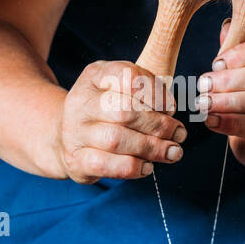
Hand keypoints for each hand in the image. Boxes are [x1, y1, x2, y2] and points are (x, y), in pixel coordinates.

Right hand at [55, 60, 185, 183]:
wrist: (65, 136)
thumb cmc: (105, 111)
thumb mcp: (121, 89)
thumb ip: (147, 92)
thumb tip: (169, 111)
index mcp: (95, 76)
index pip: (127, 76)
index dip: (155, 92)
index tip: (170, 107)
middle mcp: (81, 101)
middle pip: (123, 111)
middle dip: (158, 125)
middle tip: (179, 134)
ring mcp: (74, 131)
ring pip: (116, 139)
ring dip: (151, 148)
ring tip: (171, 152)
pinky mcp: (75, 159)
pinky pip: (105, 165)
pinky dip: (132, 167)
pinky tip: (147, 167)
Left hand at [197, 25, 244, 177]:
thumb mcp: (240, 79)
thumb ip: (233, 54)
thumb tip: (226, 25)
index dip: (240, 53)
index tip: (215, 64)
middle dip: (229, 79)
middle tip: (202, 86)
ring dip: (227, 101)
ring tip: (203, 104)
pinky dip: (232, 123)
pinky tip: (211, 121)